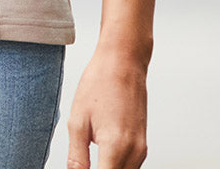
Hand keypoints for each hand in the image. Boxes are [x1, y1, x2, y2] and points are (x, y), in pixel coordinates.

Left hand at [66, 46, 148, 168]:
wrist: (123, 60)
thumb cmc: (100, 82)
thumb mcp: (78, 120)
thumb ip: (77, 157)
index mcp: (115, 147)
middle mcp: (134, 152)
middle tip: (82, 161)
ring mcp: (141, 149)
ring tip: (90, 156)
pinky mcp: (143, 144)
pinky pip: (129, 166)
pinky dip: (116, 165)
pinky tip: (101, 155)